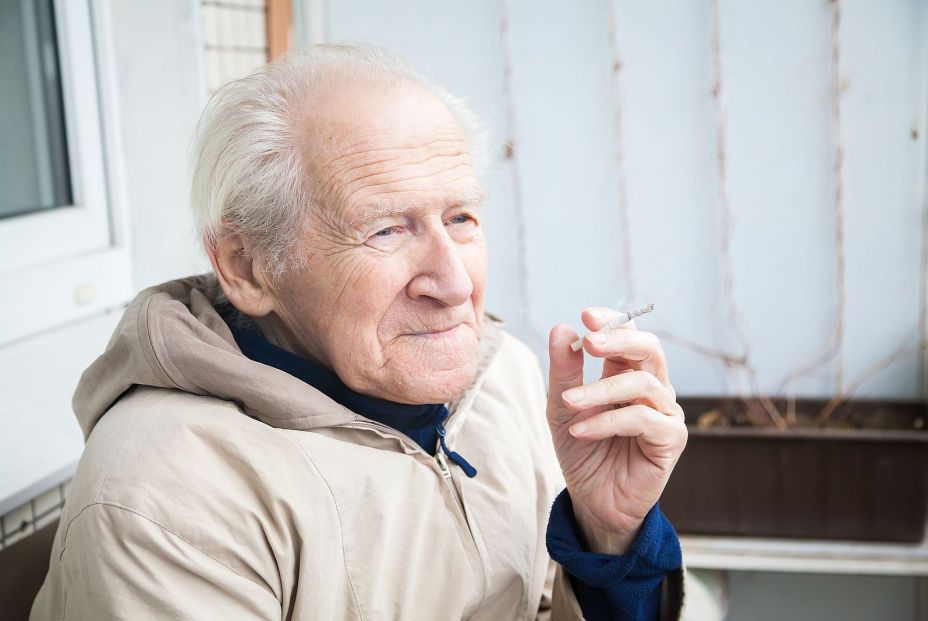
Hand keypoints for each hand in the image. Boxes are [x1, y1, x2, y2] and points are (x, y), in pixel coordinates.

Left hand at [546, 308, 686, 554]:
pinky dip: (609, 421)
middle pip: (649, 349)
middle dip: (618, 340)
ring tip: (569, 403)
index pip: (629, 335)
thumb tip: (562, 328)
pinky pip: (643, 419)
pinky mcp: (671, 439)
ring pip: (643, 383)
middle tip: (588, 341)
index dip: (612, 321)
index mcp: (627, 374)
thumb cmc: (582, 450)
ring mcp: (665, 413)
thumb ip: (564, 371)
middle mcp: (652, 388)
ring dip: (601, 390)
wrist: (592, 499)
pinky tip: (582, 431)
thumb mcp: (563, 407)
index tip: (586, 315)